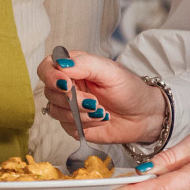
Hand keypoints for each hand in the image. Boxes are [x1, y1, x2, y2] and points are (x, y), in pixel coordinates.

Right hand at [35, 50, 163, 145]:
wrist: (143, 116)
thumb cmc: (129, 89)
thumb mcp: (110, 71)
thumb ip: (85, 64)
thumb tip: (61, 63)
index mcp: (73, 67)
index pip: (47, 67)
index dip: (51, 77)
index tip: (66, 85)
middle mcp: (67, 85)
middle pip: (49, 91)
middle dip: (72, 100)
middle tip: (94, 102)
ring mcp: (68, 106)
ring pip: (55, 111)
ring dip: (79, 113)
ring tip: (101, 111)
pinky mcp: (73, 124)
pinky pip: (66, 126)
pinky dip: (85, 124)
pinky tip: (101, 119)